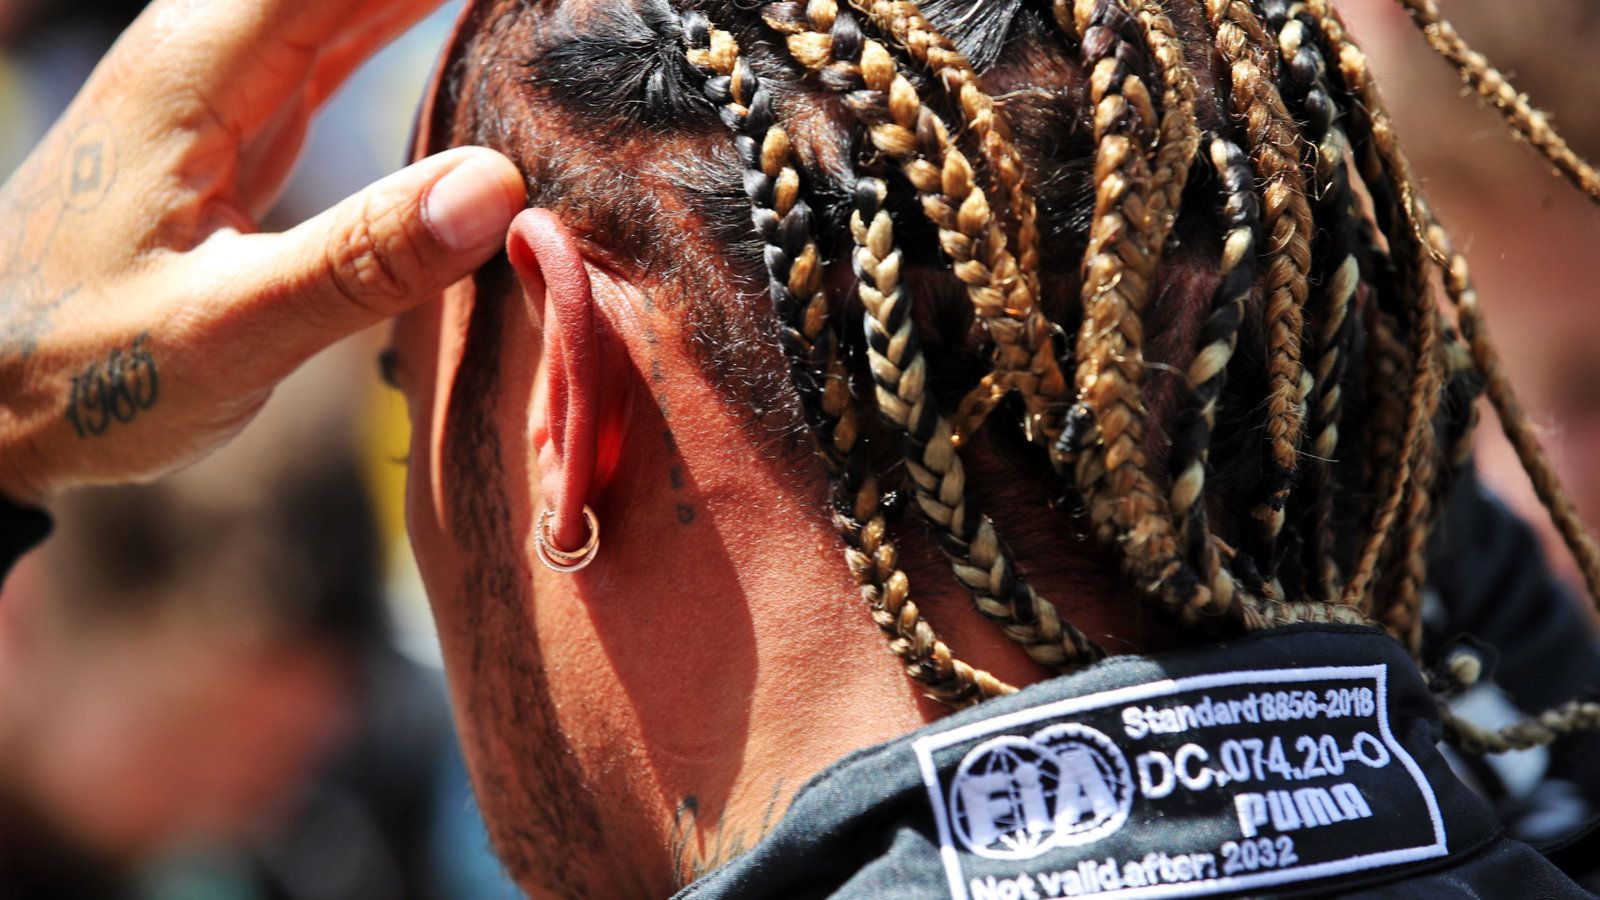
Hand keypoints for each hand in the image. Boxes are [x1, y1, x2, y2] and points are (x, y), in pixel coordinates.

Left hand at [0, 0, 522, 503]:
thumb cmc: (79, 372)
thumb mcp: (226, 333)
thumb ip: (361, 260)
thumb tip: (502, 185)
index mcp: (201, 64)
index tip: (556, 1)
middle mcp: (209, 46)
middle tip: (568, 13)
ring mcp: (225, 79)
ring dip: (431, 0)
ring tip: (535, 17)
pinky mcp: (240, 120)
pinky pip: (342, 35)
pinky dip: (410, 23)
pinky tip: (463, 23)